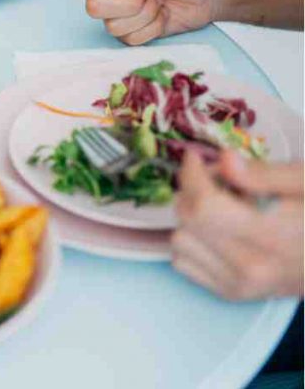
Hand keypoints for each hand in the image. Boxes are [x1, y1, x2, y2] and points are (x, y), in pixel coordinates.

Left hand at [172, 150, 303, 299]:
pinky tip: (217, 231)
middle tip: (215, 179)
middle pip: (188, 221)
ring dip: (190, 217)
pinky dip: (191, 242)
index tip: (196, 157)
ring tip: (220, 206)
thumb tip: (222, 160)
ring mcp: (239, 285)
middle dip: (192, 191)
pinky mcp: (232, 294)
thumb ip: (264, 174)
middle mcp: (250, 267)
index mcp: (272, 237)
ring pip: (180, 242)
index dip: (192, 175)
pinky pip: (182, 263)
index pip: (204, 205)